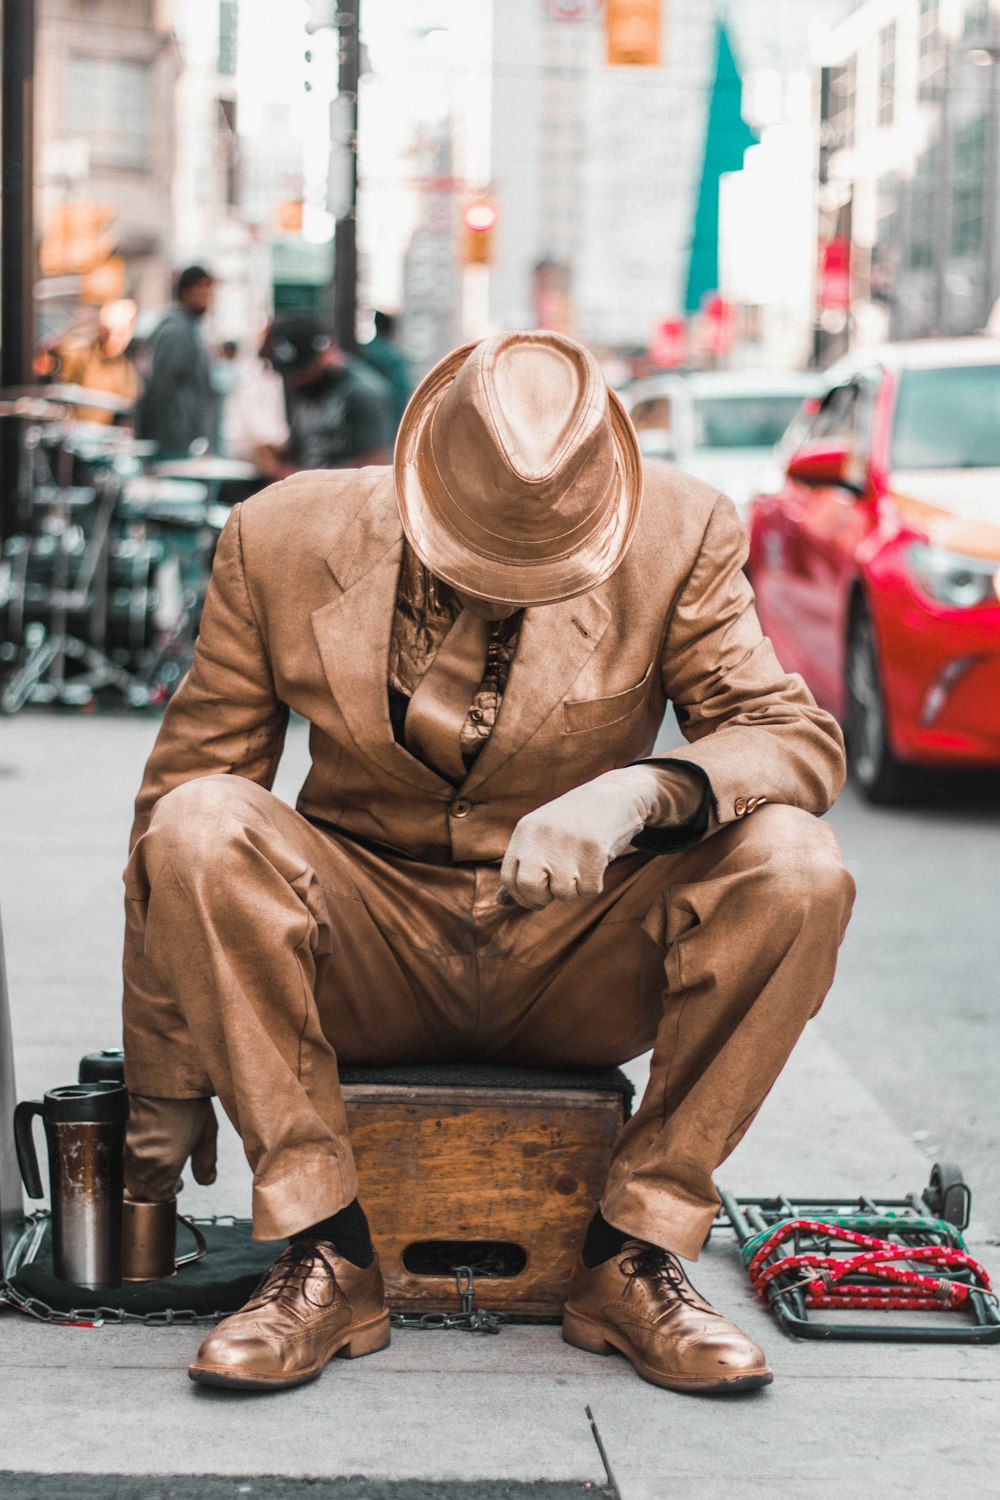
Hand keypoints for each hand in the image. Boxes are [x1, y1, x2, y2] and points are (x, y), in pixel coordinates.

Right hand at [124, 1094, 217, 1201]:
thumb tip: (207, 1180)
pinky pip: (120, 1157)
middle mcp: (142, 1161)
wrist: (166, 1073)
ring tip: (156, 1159)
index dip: (166, 1193)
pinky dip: (130, 1158)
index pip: (156, 1197)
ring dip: (139, 1174)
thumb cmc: (189, 1102)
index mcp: (165, 1166)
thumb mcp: (206, 1134)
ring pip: (126, 1175)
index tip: (175, 1183)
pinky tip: (146, 1145)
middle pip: (138, 1189)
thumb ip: (205, 1162)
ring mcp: (128, 1148)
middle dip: (150, 1187)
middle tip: (166, 1174)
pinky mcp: (119, 1133)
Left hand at [500, 767, 666, 909]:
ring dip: (573, 890)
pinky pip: (589, 889)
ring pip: (563, 893)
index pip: (508, 877)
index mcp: (525, 830)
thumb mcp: (543, 836)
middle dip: (541, 899)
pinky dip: (594, 885)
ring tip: (580, 868)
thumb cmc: (575, 823)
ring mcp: (568, 842)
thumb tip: (502, 903)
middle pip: (530, 888)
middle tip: (554, 892)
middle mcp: (543, 835)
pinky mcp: (593, 850)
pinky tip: (596, 865)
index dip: (519, 896)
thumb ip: (525, 866)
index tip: (535, 898)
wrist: (614, 797)